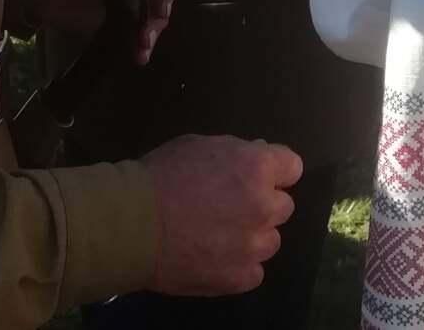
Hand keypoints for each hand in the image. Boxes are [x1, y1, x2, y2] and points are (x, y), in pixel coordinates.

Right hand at [142, 136, 302, 295]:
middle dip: (262, 203)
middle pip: (283, 206)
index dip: (275, 170)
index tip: (257, 177)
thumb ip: (235, 152)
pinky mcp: (240, 277)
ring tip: (219, 235)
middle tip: (230, 206)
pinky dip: (238, 265)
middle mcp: (264, 206)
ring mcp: (253, 246)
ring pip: (270, 241)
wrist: (132, 223)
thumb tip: (257, 155)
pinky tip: (214, 257)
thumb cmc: (162, 175)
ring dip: (252, 236)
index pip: (292, 167)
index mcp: (257, 168)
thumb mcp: (200, 145)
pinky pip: (254, 271)